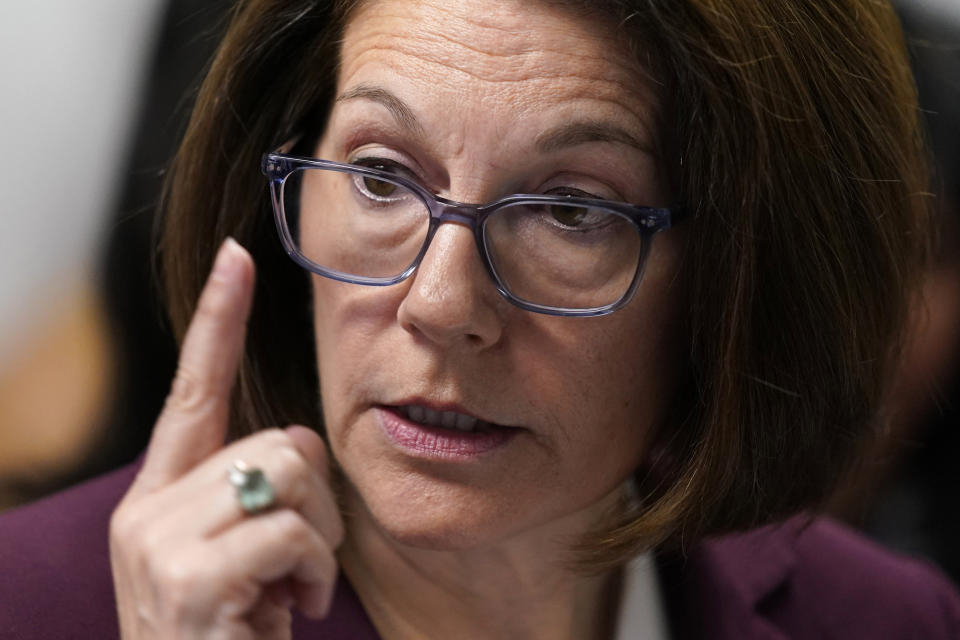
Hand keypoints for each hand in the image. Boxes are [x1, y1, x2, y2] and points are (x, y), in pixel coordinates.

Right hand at [109, 238, 343, 639]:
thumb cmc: (230, 635)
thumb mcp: (237, 560)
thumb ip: (250, 498)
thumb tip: (296, 456)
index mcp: (161, 498)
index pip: (191, 391)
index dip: (217, 323)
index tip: (237, 258)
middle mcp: (148, 510)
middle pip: (279, 440)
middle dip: (315, 499)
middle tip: (300, 559)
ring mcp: (159, 542)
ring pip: (288, 472)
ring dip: (318, 538)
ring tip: (292, 587)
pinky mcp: (188, 575)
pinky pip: (290, 528)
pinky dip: (312, 570)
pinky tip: (287, 611)